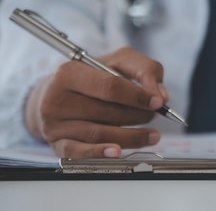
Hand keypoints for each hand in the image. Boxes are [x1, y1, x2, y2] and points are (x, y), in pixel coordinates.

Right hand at [24, 47, 168, 157]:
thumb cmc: (92, 77)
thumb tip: (160, 95)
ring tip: (151, 135)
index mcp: (70, 72)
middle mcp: (56, 98)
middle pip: (106, 111)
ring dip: (131, 137)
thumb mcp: (119, 62)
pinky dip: (99, 153)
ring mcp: (54, 124)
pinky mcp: (56, 144)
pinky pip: (78, 152)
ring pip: (98, 134)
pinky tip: (117, 152)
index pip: (110, 87)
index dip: (137, 96)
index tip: (158, 102)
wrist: (56, 95)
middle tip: (154, 116)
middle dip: (138, 115)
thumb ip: (145, 70)